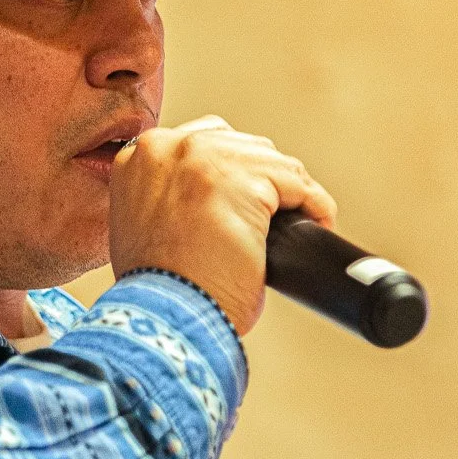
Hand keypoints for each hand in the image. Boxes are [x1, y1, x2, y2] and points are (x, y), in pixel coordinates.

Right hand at [110, 116, 336, 334]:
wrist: (167, 315)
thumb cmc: (160, 289)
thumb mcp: (146, 225)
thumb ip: (169, 196)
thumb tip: (211, 198)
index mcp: (140, 157)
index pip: (202, 143)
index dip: (231, 173)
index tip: (247, 200)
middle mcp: (169, 147)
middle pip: (239, 145)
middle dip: (261, 178)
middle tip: (273, 215)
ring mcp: (206, 158)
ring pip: (271, 161)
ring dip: (289, 192)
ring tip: (299, 221)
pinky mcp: (245, 180)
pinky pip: (298, 183)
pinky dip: (315, 205)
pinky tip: (317, 223)